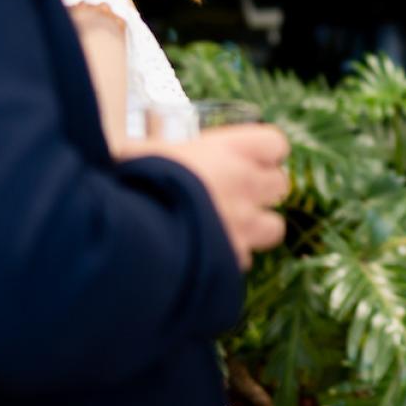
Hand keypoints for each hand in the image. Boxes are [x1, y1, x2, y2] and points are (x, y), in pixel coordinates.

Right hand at [129, 125, 289, 268]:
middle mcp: (246, 185)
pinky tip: (204, 258)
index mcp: (230, 150)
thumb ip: (149, 146)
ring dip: (255, 227)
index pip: (274, 144)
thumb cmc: (133, 181)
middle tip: (234, 193)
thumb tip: (125, 144)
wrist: (131, 235)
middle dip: (262, 189)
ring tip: (227, 229)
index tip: (245, 157)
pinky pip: (243, 261)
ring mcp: (244, 225)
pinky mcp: (233, 261)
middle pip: (280, 184)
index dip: (264, 152)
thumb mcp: (139, 149)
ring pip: (274, 227)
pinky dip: (229, 260)